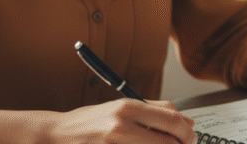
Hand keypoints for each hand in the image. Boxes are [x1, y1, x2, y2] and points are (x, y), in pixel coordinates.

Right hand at [47, 99, 196, 143]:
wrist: (55, 136)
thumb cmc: (87, 123)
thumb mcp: (119, 107)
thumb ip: (154, 110)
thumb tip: (185, 119)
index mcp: (127, 107)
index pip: (172, 119)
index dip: (188, 132)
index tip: (191, 136)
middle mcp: (122, 126)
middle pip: (169, 142)